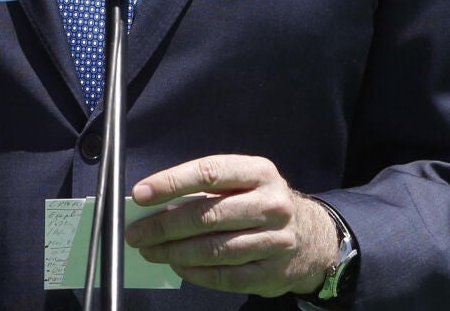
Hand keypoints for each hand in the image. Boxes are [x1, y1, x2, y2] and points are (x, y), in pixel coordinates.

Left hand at [125, 155, 336, 296]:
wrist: (313, 238)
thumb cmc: (261, 204)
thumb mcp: (243, 183)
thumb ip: (205, 190)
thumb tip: (155, 204)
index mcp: (259, 173)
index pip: (209, 173)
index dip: (170, 183)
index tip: (140, 194)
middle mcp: (271, 205)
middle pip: (208, 216)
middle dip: (164, 226)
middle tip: (137, 233)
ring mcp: (275, 241)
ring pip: (214, 250)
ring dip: (174, 252)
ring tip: (150, 251)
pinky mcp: (273, 273)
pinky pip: (225, 277)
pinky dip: (194, 273)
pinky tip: (177, 266)